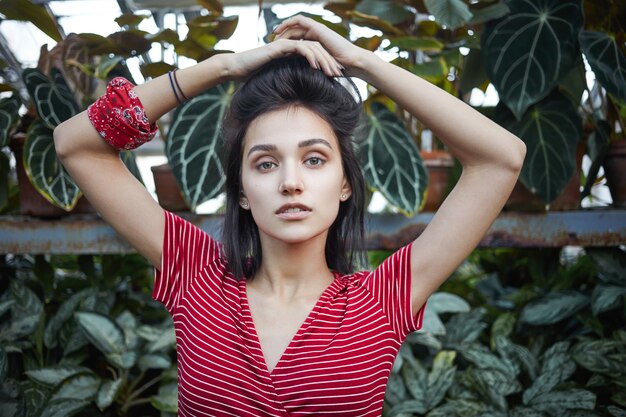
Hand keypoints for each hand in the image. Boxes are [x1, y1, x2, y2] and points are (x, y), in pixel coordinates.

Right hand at [223, 33, 343, 80]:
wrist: (237, 68)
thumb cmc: (253, 77)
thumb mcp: (276, 82)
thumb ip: (288, 85)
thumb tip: (299, 103)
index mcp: (292, 54)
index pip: (315, 56)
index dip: (326, 65)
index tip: (336, 78)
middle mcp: (291, 46)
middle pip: (317, 50)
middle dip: (329, 62)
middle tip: (339, 74)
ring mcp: (286, 44)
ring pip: (312, 47)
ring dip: (324, 59)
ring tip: (332, 72)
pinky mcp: (280, 46)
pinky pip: (300, 48)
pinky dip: (310, 56)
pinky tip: (317, 66)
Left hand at [272, 15, 365, 75]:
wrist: (351, 63)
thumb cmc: (339, 70)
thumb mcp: (319, 71)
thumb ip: (309, 70)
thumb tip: (299, 81)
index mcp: (315, 43)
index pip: (297, 40)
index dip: (285, 44)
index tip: (275, 51)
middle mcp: (316, 35)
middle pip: (294, 31)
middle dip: (281, 35)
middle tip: (270, 42)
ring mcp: (317, 30)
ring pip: (295, 24)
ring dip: (283, 28)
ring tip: (273, 35)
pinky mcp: (318, 28)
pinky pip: (301, 20)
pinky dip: (289, 23)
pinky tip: (280, 30)